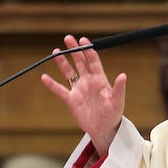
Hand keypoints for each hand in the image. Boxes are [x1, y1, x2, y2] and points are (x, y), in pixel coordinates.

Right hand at [40, 35, 126, 154]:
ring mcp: (79, 89)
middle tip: (68, 38)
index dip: (88, 50)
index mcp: (100, 79)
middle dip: (74, 50)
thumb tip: (123, 76)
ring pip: (69, 72)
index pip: (93, 61)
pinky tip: (44, 77)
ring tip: (56, 51)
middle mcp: (88, 81)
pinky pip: (60, 90)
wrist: (103, 129)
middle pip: (80, 62)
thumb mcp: (117, 101)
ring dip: (63, 62)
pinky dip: (52, 84)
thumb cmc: (113, 114)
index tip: (83, 40)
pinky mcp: (71, 100)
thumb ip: (118, 88)